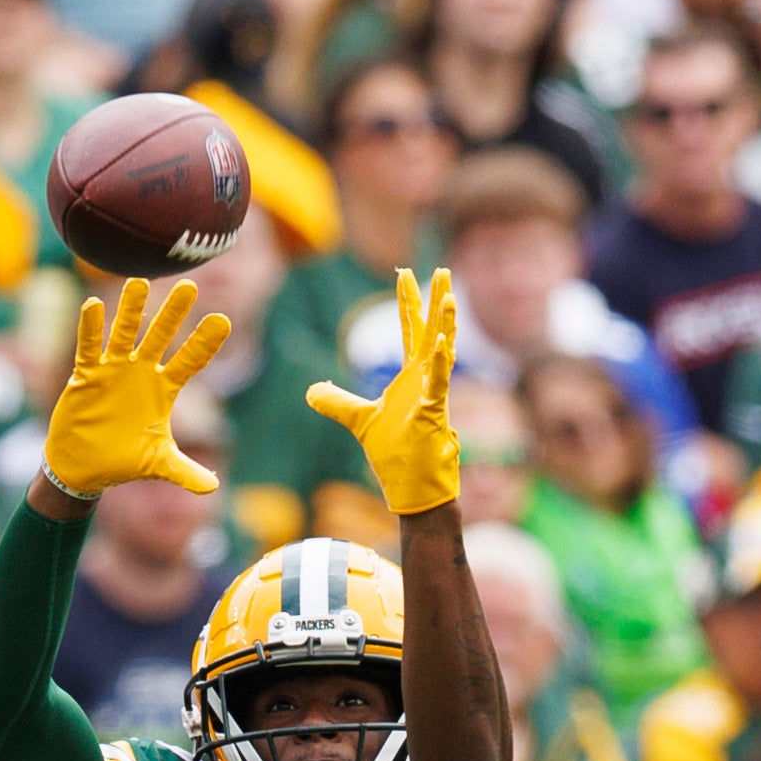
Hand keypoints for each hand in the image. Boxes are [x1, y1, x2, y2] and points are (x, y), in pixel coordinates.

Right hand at [44, 279, 231, 500]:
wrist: (84, 467)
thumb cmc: (123, 461)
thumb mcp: (157, 464)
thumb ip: (185, 471)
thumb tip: (214, 488)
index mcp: (164, 390)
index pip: (189, 362)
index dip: (204, 343)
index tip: (224, 321)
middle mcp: (141, 373)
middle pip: (161, 337)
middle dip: (174, 313)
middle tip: (190, 286)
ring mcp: (113, 370)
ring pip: (125, 334)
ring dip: (131, 310)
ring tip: (139, 282)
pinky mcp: (86, 375)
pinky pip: (88, 348)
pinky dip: (90, 329)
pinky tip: (92, 306)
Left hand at [305, 268, 462, 519]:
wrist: (413, 491)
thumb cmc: (396, 456)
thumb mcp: (359, 421)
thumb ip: (337, 402)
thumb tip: (312, 391)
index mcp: (411, 377)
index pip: (411, 330)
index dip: (408, 301)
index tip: (406, 272)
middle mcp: (425, 381)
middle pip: (431, 331)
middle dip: (436, 300)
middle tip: (442, 270)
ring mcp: (432, 396)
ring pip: (441, 353)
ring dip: (445, 326)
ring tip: (448, 298)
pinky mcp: (434, 416)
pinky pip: (438, 386)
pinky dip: (438, 366)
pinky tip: (441, 345)